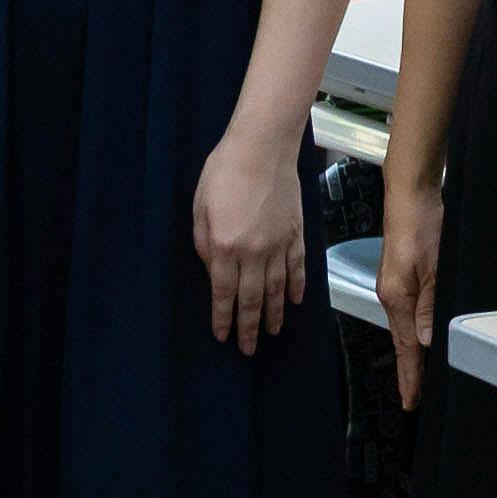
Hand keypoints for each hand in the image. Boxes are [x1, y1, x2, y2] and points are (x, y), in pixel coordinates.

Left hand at [194, 123, 308, 355]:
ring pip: (277, 289)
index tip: (222, 337)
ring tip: (272, 333)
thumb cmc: (223, 172)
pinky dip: (296, 287)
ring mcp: (279, 244)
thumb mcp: (199, 208)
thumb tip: (213, 271)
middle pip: (252, 299)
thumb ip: (204, 245)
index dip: (222, 319)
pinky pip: (297, 268)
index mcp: (225, 247)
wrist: (262, 148)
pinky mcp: (296, 234)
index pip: (223, 294)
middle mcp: (254, 252)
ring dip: (273, 314)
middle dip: (248, 328)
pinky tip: (294, 302)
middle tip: (248, 349)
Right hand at [382, 170, 447, 404]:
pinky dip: (412, 329)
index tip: (410, 401)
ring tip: (417, 374)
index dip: (409, 376)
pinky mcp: (401, 275)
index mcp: (397, 298)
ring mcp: (394, 285)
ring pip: (404, 327)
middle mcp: (391, 295)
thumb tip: (425, 340)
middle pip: (402, 341)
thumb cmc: (422, 225)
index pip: (405, 347)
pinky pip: (407, 310)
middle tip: (413, 397)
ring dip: (411, 351)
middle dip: (408, 370)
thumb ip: (430, 306)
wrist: (411, 195)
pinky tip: (419, 334)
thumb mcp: (435, 268)